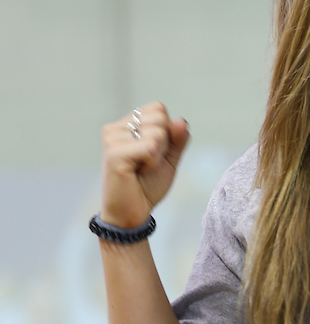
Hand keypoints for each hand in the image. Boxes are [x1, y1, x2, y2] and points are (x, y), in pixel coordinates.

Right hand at [100, 102, 189, 228]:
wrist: (132, 213)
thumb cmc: (147, 187)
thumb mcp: (169, 160)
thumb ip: (177, 139)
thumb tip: (182, 121)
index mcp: (127, 125)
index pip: (159, 109)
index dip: (167, 133)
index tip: (153, 154)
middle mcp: (116, 128)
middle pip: (160, 118)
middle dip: (164, 144)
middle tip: (147, 164)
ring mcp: (112, 138)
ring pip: (157, 132)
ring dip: (158, 156)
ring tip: (141, 169)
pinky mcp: (114, 153)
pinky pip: (151, 147)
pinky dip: (153, 163)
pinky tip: (137, 172)